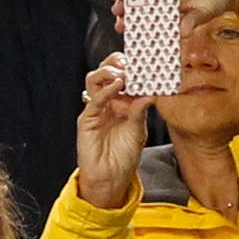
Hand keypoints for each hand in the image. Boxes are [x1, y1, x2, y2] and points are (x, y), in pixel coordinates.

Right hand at [74, 55, 154, 212]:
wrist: (110, 177)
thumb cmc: (124, 157)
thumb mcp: (138, 131)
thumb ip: (140, 110)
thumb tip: (151, 92)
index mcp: (123, 103)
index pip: (124, 77)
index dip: (131, 67)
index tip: (144, 61)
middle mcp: (109, 102)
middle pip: (106, 72)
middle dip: (116, 63)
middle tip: (131, 63)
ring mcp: (97, 109)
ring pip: (95, 80)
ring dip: (108, 72)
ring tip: (123, 73)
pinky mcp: (87, 118)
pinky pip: (95, 99)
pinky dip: (106, 90)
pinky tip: (117, 85)